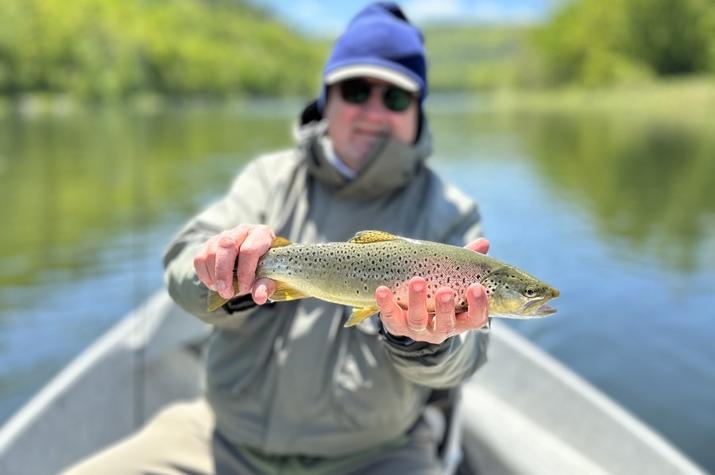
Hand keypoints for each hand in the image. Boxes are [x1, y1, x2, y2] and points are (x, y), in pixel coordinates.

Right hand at [193, 224, 275, 304]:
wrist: (254, 264)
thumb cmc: (265, 269)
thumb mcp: (271, 277)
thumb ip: (266, 285)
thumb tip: (259, 297)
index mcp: (261, 234)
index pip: (249, 250)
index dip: (245, 272)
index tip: (245, 289)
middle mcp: (242, 230)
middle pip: (226, 246)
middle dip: (224, 274)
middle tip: (227, 293)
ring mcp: (223, 235)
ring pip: (211, 253)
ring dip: (214, 276)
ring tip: (224, 291)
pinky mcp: (209, 244)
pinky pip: (199, 259)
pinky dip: (205, 276)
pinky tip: (215, 285)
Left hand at [375, 238, 489, 343]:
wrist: (409, 316)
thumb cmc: (438, 295)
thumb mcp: (454, 282)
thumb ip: (467, 264)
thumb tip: (483, 243)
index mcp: (460, 319)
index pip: (475, 319)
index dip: (478, 306)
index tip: (476, 287)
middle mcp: (441, 328)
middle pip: (446, 323)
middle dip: (445, 307)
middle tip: (444, 291)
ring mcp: (418, 330)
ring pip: (418, 320)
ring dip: (417, 301)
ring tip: (417, 281)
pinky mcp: (397, 326)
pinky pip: (391, 317)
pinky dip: (386, 304)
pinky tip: (383, 290)